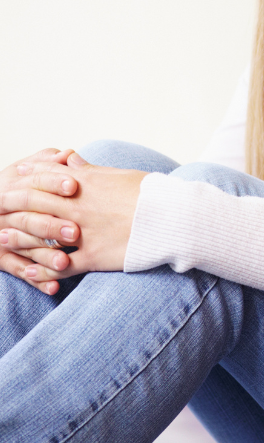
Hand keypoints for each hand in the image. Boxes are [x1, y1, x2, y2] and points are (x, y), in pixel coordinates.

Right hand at [0, 148, 82, 293]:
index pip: (32, 182)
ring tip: (65, 264)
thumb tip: (68, 154)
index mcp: (12, 185)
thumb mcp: (27, 172)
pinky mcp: (1, 257)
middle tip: (76, 232)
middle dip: (51, 225)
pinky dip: (36, 280)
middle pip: (27, 217)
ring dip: (44, 256)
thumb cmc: (18, 188)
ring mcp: (1, 235)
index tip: (74, 185)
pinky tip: (54, 288)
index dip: (52, 182)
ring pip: (22, 247)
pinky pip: (17, 270)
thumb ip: (46, 162)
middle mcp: (3, 211)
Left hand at [1, 152, 145, 287]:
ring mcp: (83, 233)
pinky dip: (43, 270)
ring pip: (41, 236)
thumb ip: (91, 169)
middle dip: (11, 204)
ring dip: (18, 237)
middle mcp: (79, 206)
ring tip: (1, 239)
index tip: (13, 178)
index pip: (47, 177)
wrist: (173, 217)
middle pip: (35, 204)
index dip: (27, 177)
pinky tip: (30, 273)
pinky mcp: (93, 256)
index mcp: (87, 184)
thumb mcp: (120, 174)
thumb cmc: (152, 193)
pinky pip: (61, 266)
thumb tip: (71, 157)